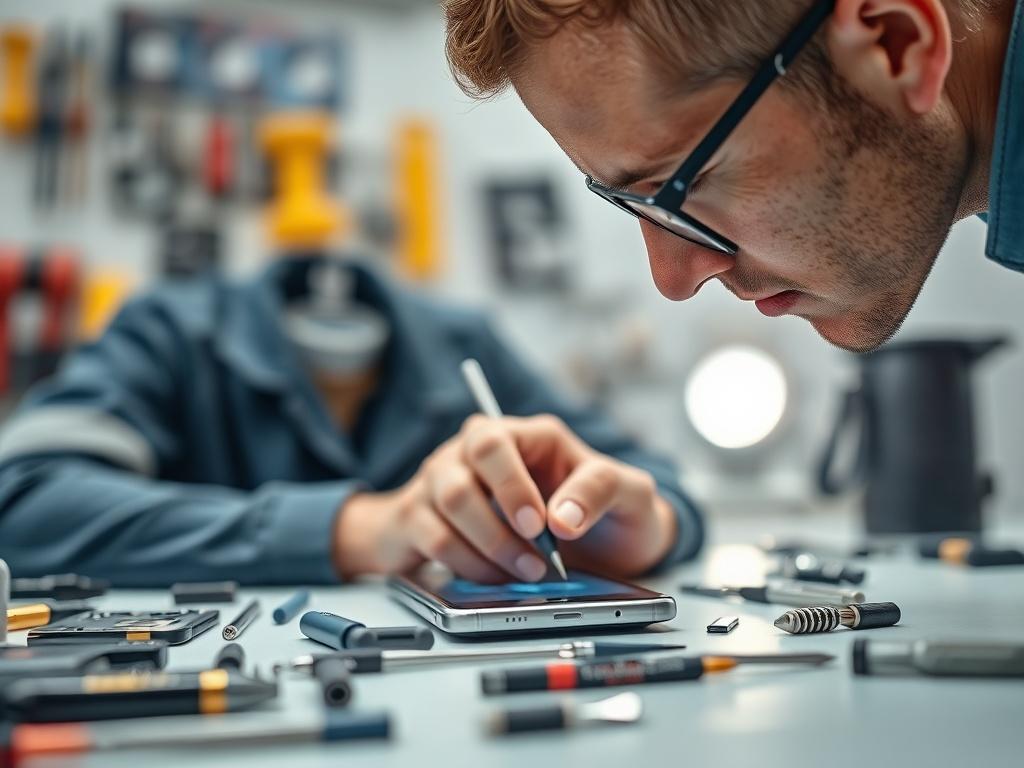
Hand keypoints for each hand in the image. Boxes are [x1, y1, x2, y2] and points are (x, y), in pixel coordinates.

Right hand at [332, 415, 676, 581]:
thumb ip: (602, 488)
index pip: (493, 444)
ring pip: (440, 515)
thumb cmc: (605, 513)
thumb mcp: (628, 494)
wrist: (597, 554)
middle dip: (495, 531)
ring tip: (526, 575)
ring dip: (485, 555)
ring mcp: (442, 485)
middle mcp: (472, 453)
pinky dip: (466, 568)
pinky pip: (430, 542)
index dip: (509, 487)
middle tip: (535, 564)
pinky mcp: (425, 520)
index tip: (538, 527)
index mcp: (521, 435)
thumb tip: (563, 518)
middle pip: (458, 483)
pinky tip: (497, 579)